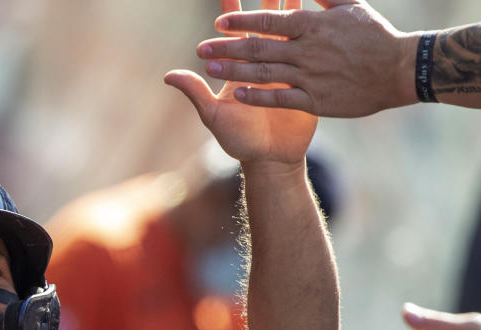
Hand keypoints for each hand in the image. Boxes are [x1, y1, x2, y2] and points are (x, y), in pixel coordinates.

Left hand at [165, 0, 317, 168]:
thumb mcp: (214, 116)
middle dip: (269, 0)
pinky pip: (308, 60)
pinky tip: (313, 26)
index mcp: (243, 66)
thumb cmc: (239, 138)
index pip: (237, 30)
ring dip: (291, 13)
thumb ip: (196, 92)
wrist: (270, 161)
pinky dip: (310, 44)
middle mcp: (267, 64)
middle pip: (266, 26)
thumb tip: (168, 76)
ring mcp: (289, 73)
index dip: (233, 9)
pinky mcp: (308, 89)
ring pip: (289, 37)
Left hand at [195, 0, 415, 116]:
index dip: (242, 21)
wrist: (399, 72)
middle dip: (228, 47)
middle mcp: (307, 51)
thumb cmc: (376, 36)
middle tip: (202, 48)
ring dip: (235, 71)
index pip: (269, 21)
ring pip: (264, 73)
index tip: (219, 22)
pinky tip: (238, 94)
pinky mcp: (316, 101)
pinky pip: (281, 98)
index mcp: (313, 26)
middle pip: (259, 48)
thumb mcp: (352, 7)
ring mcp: (310, 77)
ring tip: (211, 68)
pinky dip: (259, 96)